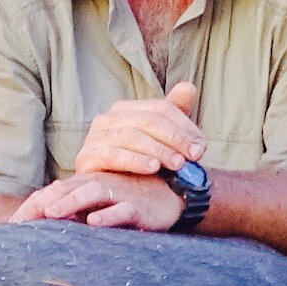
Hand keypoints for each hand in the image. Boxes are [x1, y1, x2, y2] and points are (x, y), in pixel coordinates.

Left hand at [9, 172, 181, 229]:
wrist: (170, 196)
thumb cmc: (127, 201)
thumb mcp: (96, 207)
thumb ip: (72, 214)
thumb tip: (41, 231)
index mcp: (83, 185)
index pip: (51, 193)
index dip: (31, 207)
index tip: (11, 225)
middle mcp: (97, 186)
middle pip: (65, 189)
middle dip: (41, 204)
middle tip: (20, 222)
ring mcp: (117, 194)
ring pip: (91, 194)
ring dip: (70, 203)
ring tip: (52, 213)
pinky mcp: (137, 206)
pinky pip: (122, 210)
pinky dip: (109, 215)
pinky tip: (95, 222)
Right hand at [71, 82, 202, 177]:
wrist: (105, 197)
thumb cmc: (136, 167)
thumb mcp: (159, 141)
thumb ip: (174, 114)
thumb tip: (188, 88)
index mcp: (124, 110)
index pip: (159, 109)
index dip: (183, 126)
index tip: (201, 146)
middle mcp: (106, 120)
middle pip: (146, 120)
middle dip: (174, 138)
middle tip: (194, 156)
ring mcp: (93, 138)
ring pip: (131, 136)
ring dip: (159, 150)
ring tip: (178, 164)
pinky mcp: (85, 158)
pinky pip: (112, 155)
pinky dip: (135, 160)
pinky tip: (153, 168)